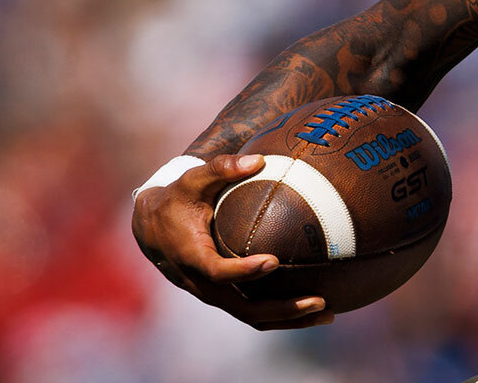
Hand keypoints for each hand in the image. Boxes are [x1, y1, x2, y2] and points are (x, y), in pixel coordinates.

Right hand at [131, 154, 334, 329]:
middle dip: (282, 309)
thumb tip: (258, 159)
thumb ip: (221, 167)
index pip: (218, 272)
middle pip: (243, 308)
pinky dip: (279, 315)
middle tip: (321, 301)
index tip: (273, 261)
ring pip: (250, 317)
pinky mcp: (221, 296)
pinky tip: (310, 309)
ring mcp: (211, 294)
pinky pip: (250, 312)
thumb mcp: (192, 179)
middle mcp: (200, 283)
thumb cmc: (176, 198)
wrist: (149, 227)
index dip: (244, 271)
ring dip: (288, 318)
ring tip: (328, 314)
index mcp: (191, 256)